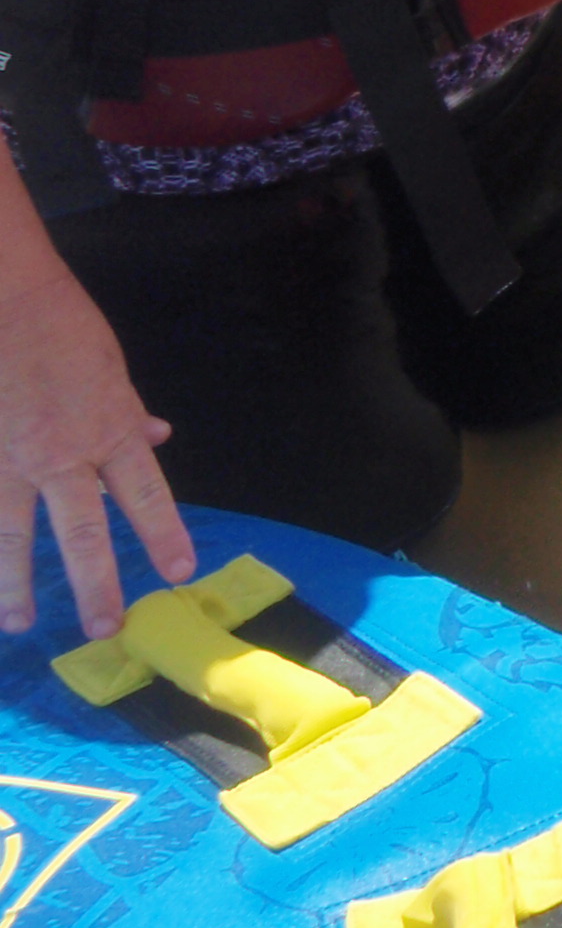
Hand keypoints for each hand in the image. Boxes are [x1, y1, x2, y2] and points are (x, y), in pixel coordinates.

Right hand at [0, 260, 192, 637]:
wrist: (6, 299)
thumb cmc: (64, 330)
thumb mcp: (112, 371)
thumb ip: (130, 415)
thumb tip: (158, 438)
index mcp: (109, 431)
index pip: (145, 494)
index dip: (163, 535)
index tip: (179, 572)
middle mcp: (61, 454)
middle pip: (81, 530)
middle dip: (94, 582)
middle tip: (104, 628)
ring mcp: (9, 458)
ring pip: (12, 532)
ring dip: (15, 582)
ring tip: (19, 623)